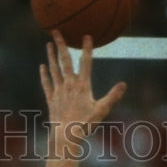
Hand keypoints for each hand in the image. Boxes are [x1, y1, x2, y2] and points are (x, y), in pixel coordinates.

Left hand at [39, 32, 125, 149]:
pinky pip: (47, 84)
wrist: (66, 136)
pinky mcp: (51, 100)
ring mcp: (59, 92)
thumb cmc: (85, 125)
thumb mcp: (101, 110)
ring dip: (51, 56)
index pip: (86, 63)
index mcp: (82, 86)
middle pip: (65, 61)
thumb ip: (112, 96)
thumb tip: (124, 85)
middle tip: (56, 31)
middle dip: (61, 44)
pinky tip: (42, 67)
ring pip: (54, 70)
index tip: (86, 36)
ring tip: (48, 44)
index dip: (87, 48)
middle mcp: (69, 85)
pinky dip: (44, 75)